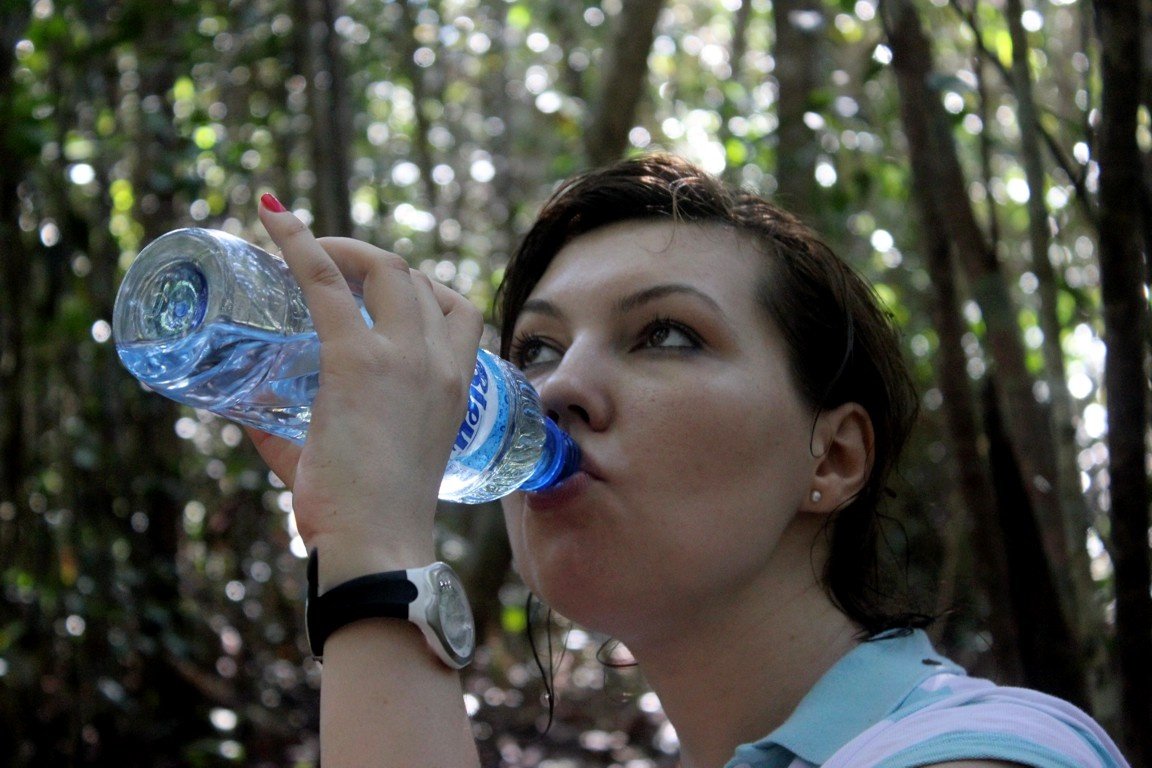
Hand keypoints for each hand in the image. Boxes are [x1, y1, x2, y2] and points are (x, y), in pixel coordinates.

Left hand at [248, 199, 483, 586]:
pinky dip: (297, 242)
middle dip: (372, 259)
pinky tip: (274, 215)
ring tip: (303, 245)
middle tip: (327, 265)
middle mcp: (438, 362)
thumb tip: (247, 412)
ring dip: (342, 247)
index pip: (459, 309)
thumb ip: (298, 435)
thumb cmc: (368, 518)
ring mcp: (403, 357)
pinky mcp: (356, 360)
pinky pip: (326, 280)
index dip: (422, 285)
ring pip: (382, 267)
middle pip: (416, 278)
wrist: (377, 545)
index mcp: (457, 387)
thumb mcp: (353, 463)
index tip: (380, 287)